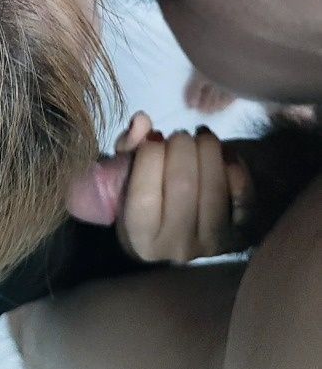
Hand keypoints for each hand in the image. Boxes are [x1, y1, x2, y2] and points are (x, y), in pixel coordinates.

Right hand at [114, 113, 254, 262]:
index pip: (144, 194)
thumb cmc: (142, 196)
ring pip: (214, 189)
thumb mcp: (124, 173)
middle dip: (181, 146)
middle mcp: (176, 247)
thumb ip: (129, 146)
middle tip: (180, 136)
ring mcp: (211, 244)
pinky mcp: (239, 235)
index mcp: (140, 238)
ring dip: (209, 151)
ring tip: (201, 138)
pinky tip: (224, 154)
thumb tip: (142, 120)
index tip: (154, 139)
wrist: (175, 228)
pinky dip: (236, 170)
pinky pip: (244, 199)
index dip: (149, 155)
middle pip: (183, 186)